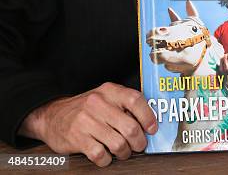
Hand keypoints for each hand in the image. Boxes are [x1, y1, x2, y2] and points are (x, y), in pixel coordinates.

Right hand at [18, 82, 157, 166]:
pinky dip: (107, 159)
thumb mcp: (104, 97)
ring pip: (118, 144)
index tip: (152, 128)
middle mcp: (98, 103)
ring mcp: (87, 121)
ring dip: (124, 153)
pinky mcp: (77, 139)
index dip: (147, 116)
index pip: (135, 100)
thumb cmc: (85, 108)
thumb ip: (123, 104)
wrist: (52, 115)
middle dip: (139, 142)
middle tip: (139, 145)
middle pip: (130, 127)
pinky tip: (106, 155)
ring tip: (123, 151)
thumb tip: (148, 121)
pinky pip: (101, 155)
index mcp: (109, 91)